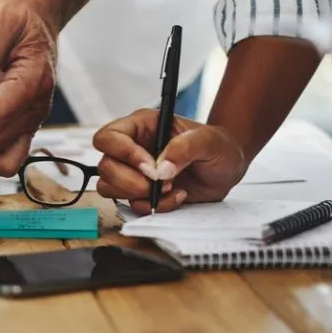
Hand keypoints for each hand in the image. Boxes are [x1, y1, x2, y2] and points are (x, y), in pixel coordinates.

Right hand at [92, 109, 245, 214]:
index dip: (123, 153)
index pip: (109, 137)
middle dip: (130, 181)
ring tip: (170, 188)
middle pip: (105, 166)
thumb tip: (161, 168)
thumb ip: (185, 148)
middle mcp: (131, 147)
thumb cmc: (218, 147)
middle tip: (160, 183)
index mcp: (141, 126)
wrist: (226, 169)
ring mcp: (133, 172)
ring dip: (138, 195)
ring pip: (109, 187)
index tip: (150, 168)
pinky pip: (131, 205)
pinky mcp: (140, 192)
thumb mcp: (209, 141)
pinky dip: (153, 206)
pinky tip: (175, 196)